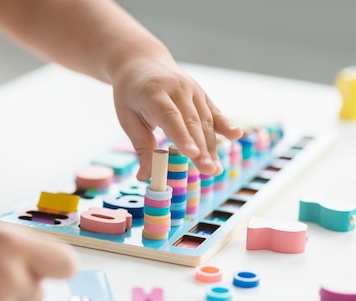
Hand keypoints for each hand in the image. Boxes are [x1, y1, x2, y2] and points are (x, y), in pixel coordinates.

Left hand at [111, 53, 242, 180]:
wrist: (142, 61)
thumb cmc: (131, 94)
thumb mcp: (127, 117)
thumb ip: (140, 145)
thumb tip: (145, 177)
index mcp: (154, 94)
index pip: (171, 117)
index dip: (182, 137)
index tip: (191, 155)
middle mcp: (177, 89)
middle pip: (192, 122)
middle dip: (202, 148)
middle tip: (209, 171)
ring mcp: (192, 90)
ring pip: (205, 120)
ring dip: (212, 145)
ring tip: (215, 168)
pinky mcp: (201, 93)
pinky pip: (214, 111)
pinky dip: (224, 124)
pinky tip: (236, 136)